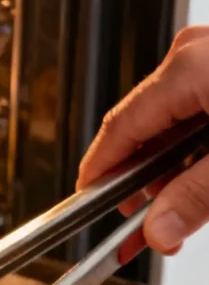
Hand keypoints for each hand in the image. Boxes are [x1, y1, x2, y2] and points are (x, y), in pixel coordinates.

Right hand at [78, 25, 208, 254]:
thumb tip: (158, 231)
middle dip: (144, 182)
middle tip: (148, 225)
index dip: (99, 174)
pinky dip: (194, 148)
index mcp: (187, 68)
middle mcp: (194, 54)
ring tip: (185, 204)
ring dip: (173, 168)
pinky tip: (201, 175)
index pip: (118, 130)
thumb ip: (197, 197)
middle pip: (143, 130)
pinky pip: (194, 110)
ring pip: (171, 123)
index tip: (87, 206)